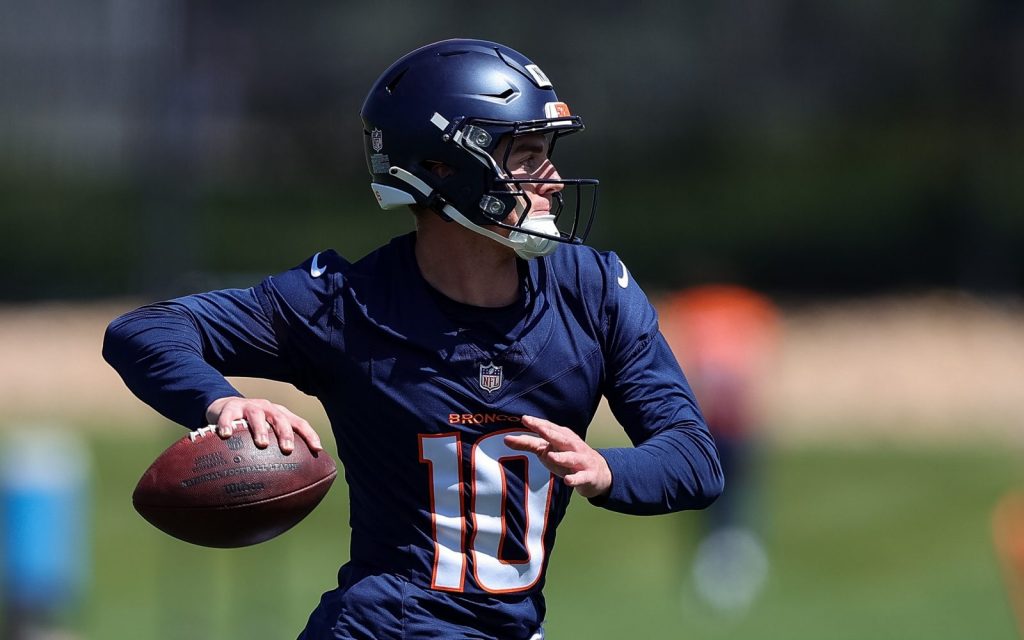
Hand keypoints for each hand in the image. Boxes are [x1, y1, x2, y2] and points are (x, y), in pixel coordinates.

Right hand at [205, 396, 322, 454]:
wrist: (226, 406)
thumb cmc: (251, 426)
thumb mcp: (267, 433)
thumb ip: (276, 452)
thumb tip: (287, 486)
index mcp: (280, 415)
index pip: (299, 423)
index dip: (310, 435)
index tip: (318, 449)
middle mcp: (267, 409)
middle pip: (280, 418)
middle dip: (285, 433)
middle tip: (287, 449)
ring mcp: (249, 406)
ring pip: (256, 415)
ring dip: (261, 429)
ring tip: (262, 444)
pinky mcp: (230, 407)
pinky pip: (228, 416)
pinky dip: (227, 424)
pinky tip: (225, 435)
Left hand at [504, 415, 611, 498]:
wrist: (598, 473)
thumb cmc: (567, 458)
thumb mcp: (548, 450)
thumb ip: (528, 444)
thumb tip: (505, 439)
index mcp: (562, 436)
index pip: (549, 428)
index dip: (538, 423)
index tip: (524, 418)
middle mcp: (572, 445)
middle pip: (560, 438)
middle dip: (549, 433)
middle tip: (536, 427)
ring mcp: (581, 460)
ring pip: (571, 457)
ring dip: (562, 457)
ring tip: (551, 456)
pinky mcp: (587, 476)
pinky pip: (581, 477)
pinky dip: (575, 479)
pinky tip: (567, 480)